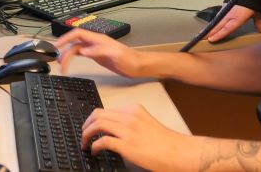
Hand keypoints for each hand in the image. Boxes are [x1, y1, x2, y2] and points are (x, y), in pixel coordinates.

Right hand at [56, 28, 144, 77]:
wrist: (138, 66)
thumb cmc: (129, 60)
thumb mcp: (115, 55)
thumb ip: (99, 51)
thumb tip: (83, 51)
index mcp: (98, 39)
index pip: (78, 34)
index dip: (66, 38)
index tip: (57, 45)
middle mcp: (95, 42)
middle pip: (75, 41)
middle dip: (64, 48)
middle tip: (56, 59)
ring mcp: (95, 49)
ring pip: (77, 48)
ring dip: (67, 55)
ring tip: (61, 65)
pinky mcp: (97, 56)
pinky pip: (81, 53)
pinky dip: (73, 57)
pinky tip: (70, 63)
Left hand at [81, 104, 196, 170]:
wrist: (177, 152)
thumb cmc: (164, 142)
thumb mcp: (145, 123)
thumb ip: (130, 123)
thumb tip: (112, 131)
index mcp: (134, 109)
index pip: (106, 109)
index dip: (94, 119)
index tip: (89, 127)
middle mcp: (129, 116)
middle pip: (97, 114)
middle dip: (86, 125)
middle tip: (83, 135)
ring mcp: (128, 130)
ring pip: (97, 124)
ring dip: (86, 134)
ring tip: (85, 143)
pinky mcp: (127, 145)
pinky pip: (103, 141)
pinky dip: (94, 146)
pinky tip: (94, 151)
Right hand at [206, 4, 260, 42]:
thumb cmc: (253, 0)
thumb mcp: (257, 13)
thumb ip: (259, 23)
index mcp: (238, 18)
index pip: (226, 29)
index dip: (219, 35)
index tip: (211, 39)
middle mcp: (230, 14)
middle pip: (218, 25)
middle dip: (210, 32)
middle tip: (201, 39)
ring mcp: (226, 10)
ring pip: (217, 21)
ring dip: (210, 27)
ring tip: (203, 33)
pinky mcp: (225, 6)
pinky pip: (218, 16)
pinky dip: (214, 21)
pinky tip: (211, 25)